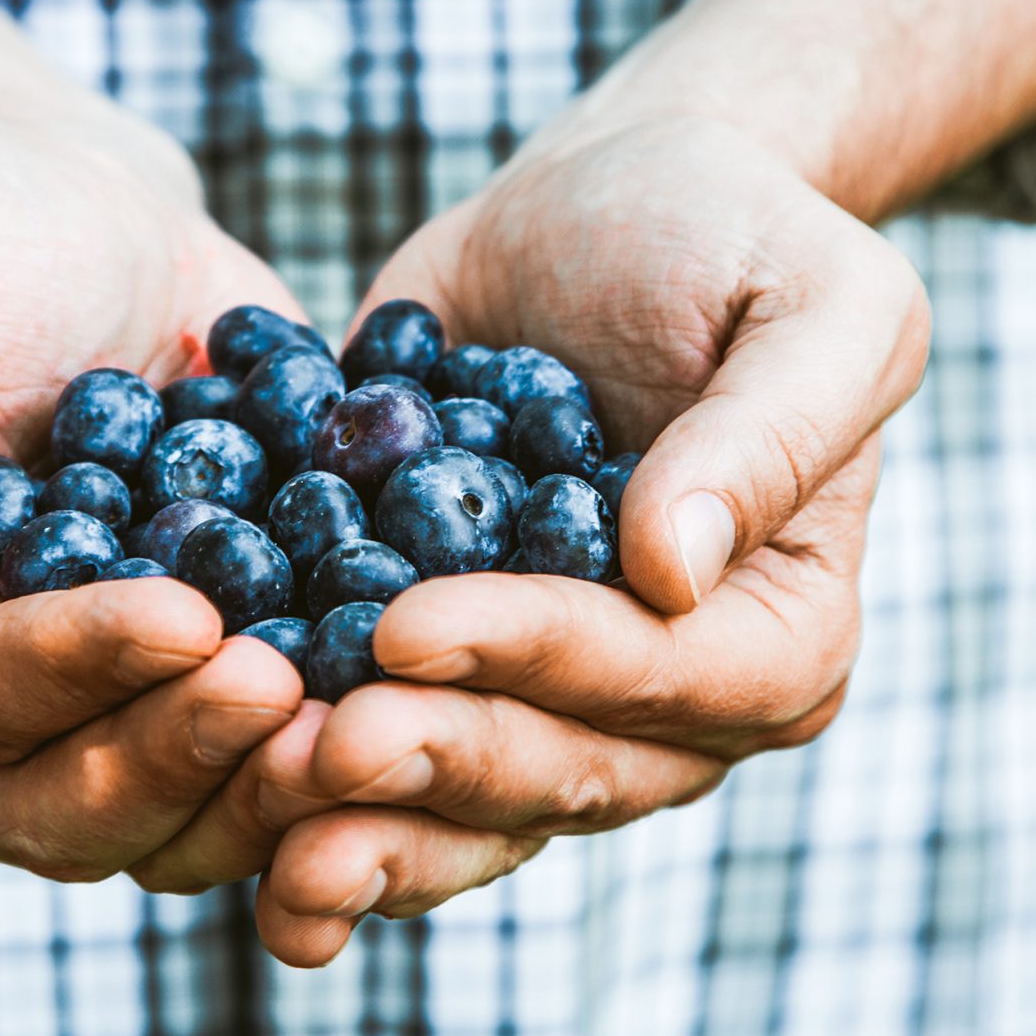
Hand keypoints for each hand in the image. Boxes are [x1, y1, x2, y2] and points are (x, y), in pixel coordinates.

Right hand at [0, 118, 306, 881]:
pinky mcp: (187, 692)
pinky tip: (409, 705)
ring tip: (365, 719)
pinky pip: (248, 768)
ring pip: (163, 820)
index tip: (190, 615)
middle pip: (58, 801)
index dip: (69, 667)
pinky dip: (322, 760)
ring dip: (261, 789)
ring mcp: (83, 715)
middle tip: (293, 692)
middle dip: (178, 755)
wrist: (80, 218)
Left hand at [247, 117, 929, 962]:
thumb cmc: (731, 233)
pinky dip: (303, 783)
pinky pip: (387, 745)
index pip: (664, 676)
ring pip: (465, 802)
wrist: (602, 211)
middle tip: (311, 744)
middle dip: (432, 761)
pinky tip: (221, 799)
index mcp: (783, 633)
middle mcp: (674, 704)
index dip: (536, 659)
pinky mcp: (447, 670)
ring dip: (362, 824)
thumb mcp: (814, 301)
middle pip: (557, 768)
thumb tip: (674, 571)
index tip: (407, 624)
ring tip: (255, 811)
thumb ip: (768, 432)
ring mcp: (551, 701)